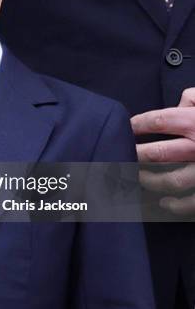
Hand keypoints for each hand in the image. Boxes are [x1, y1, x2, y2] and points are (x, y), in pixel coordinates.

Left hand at [131, 88, 194, 215]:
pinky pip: (191, 203)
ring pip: (169, 180)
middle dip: (134, 155)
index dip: (136, 124)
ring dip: (148, 181)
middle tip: (120, 156)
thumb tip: (180, 102)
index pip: (156, 121)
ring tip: (135, 177)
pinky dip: (174, 205)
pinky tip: (163, 201)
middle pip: (155, 153)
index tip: (126, 127)